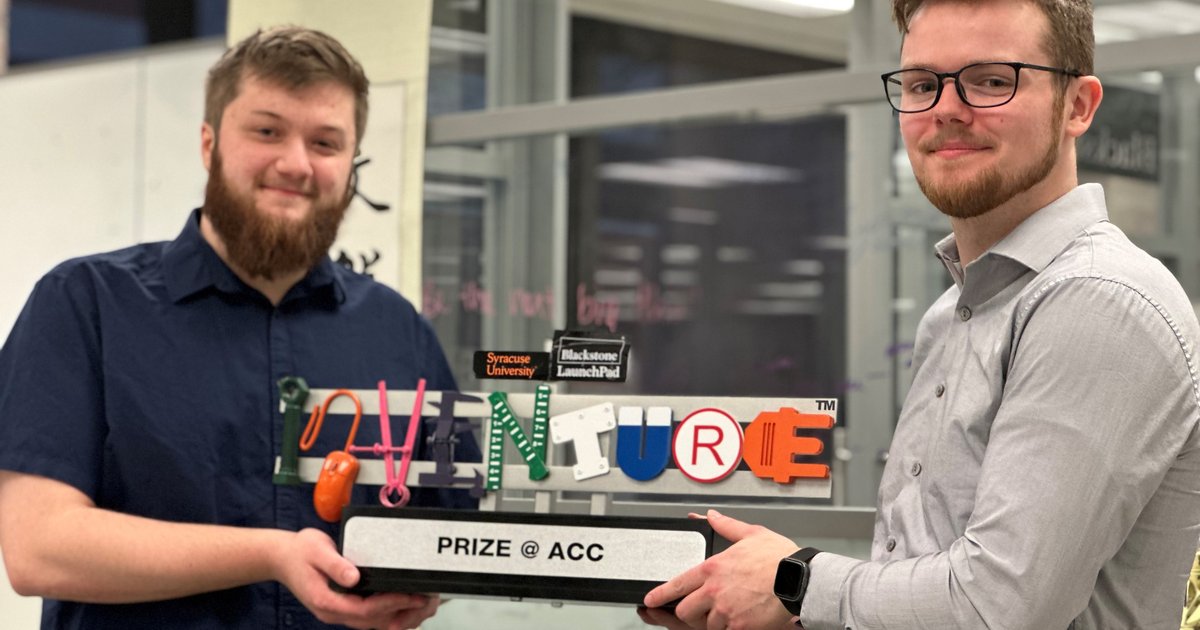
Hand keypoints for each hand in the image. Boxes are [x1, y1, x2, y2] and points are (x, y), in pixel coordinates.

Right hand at [273, 528, 441, 628]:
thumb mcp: (316, 550)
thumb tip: (354, 577)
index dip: (390, 604)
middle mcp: (333, 612)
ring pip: (372, 624)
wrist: (281, 557)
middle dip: (401, 613)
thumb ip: (335, 564)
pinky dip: (388, 613)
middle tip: (426, 601)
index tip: (411, 595)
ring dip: (397, 617)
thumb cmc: (299, 551)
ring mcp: (338, 612)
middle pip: (373, 622)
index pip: (364, 610)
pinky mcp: (343, 607)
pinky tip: (403, 604)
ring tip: (421, 604)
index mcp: (326, 601)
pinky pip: (369, 617)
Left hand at [642, 510, 798, 629]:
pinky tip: (741, 620)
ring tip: (729, 612)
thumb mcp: (751, 534)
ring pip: (705, 625)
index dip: (660, 594)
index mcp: (713, 568)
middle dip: (689, 612)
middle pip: (685, 611)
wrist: (801, 579)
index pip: (677, 584)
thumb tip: (710, 516)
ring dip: (713, 621)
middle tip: (700, 609)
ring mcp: (726, 612)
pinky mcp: (740, 627)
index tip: (651, 599)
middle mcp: (714, 591)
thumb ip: (726, 526)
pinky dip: (730, 628)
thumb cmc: (780, 558)